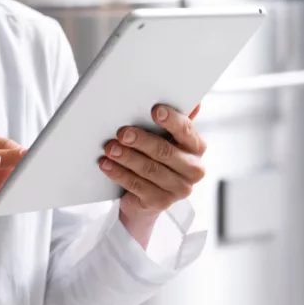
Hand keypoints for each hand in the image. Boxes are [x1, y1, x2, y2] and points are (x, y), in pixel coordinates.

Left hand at [99, 104, 205, 244]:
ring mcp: (178, 189)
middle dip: (141, 141)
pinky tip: (106, 164)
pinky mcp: (160, 202)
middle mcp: (193, 170)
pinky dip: (119, 173)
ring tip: (109, 148)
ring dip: (126, 157)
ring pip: (149, 169)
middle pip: (165, 151)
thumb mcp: (167, 139)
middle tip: (122, 133)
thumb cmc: (157, 160)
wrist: (147, 198)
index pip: (186, 130)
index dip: (171, 120)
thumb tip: (194, 102)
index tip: (154, 111)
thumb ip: (175, 123)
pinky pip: (136, 185)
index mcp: (197, 148)